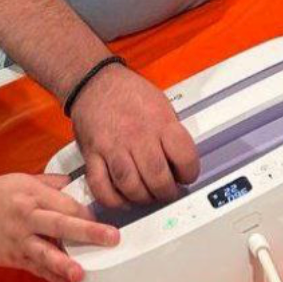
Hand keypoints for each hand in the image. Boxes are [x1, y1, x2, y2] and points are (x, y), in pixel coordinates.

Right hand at [0, 172, 118, 281]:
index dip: (86, 211)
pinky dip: (51, 279)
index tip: (104, 218)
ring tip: (81, 273)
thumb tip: (73, 185)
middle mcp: (26, 216)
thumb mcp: (19, 180)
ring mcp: (19, 240)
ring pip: (45, 253)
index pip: (64, 202)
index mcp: (30, 194)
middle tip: (112, 237)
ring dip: (64, 264)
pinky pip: (36, 270)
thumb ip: (48, 183)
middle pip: (60, 223)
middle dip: (87, 231)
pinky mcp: (13, 258)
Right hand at [70, 63, 198, 206]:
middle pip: (157, 177)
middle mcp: (137, 135)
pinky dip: (113, 200)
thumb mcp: (161, 103)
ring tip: (146, 195)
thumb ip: (171, 132)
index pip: (185, 157)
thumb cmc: (129, 93)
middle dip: (166, 192)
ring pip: (131, 185)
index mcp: (159, 122)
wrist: (94, 81)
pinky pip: (101, 186)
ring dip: (142, 198)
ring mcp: (113, 146)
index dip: (190, 173)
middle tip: (166, 191)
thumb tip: (181, 160)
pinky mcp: (92, 155)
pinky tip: (122, 198)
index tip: (186, 176)